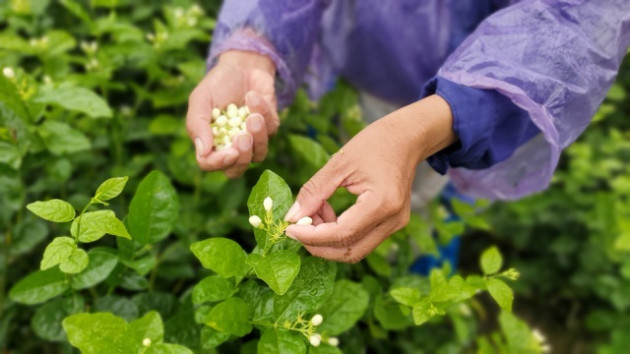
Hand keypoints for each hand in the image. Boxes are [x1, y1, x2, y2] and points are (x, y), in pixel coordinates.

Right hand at [186, 50, 278, 177]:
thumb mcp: (201, 99)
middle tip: (243, 138)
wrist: (242, 65)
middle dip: (242, 157)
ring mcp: (252, 140)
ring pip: (258, 156)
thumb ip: (197, 124)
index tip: (230, 152)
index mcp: (210, 143)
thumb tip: (203, 151)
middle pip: (236, 170)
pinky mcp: (270, 128)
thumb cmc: (217, 83)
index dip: (219, 163)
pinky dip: (263, 112)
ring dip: (257, 137)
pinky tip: (253, 96)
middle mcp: (231, 146)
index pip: (210, 164)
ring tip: (252, 116)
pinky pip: (271, 130)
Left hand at [284, 95, 455, 262]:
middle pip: (350, 250)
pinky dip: (339, 233)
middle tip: (296, 227)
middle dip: (318, 245)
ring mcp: (395, 224)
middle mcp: (393, 220)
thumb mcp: (339, 163)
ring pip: (355, 249)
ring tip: (313, 212)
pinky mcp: (392, 223)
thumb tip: (292, 217)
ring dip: (328, 239)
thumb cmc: (374, 143)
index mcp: (382, 203)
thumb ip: (314, 191)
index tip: (289, 228)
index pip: (342, 234)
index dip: (312, 236)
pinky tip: (327, 212)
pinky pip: (362, 238)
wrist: (407, 137)